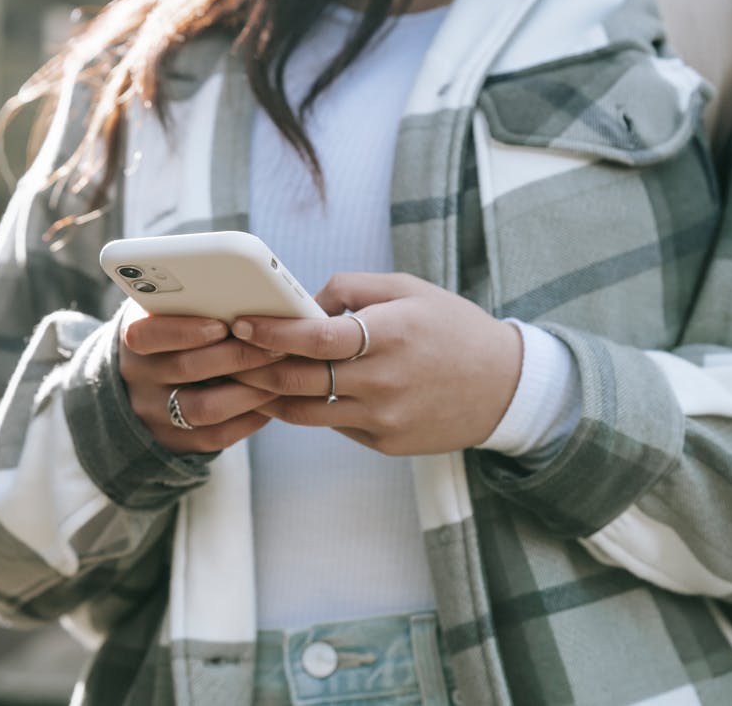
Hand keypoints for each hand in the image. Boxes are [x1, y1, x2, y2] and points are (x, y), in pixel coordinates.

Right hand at [119, 304, 282, 453]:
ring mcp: (153, 413)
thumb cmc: (172, 336)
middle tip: (276, 347)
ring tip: (279, 377)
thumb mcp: (166, 315)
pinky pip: (215, 437)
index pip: (148, 334)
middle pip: (185, 369)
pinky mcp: (173, 442)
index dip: (186, 331)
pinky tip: (270, 404)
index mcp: (133, 338)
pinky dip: (248, 420)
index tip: (223, 325)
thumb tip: (247, 293)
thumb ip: (192, 305)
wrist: (142, 386)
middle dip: (237, 357)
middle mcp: (137, 378)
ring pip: (204, 408)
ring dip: (248, 392)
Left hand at [230, 273, 522, 455]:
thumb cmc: (453, 328)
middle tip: (226, 355)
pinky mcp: (384, 443)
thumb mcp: (409, 289)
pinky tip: (288, 394)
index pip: (316, 338)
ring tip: (244, 378)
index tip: (241, 323)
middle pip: (298, 380)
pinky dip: (306, 409)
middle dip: (253, 368)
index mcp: (390, 334)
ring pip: (304, 412)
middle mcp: (384, 381)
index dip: (272, 332)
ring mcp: (383, 418)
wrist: (505, 387)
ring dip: (268, 396)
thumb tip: (301, 304)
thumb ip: (350, 288)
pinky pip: (331, 426)